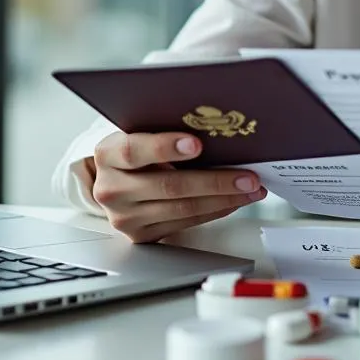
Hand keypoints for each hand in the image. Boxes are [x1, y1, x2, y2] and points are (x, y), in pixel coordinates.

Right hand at [91, 131, 266, 242]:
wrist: (113, 178)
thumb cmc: (137, 147)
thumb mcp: (140, 130)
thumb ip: (166, 127)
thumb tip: (215, 125)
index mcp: (108, 154)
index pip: (134, 151)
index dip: (166, 147)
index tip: (197, 144)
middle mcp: (111, 189)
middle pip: (168, 186)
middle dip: (214, 181)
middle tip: (246, 176)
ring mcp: (124, 217)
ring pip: (182, 209)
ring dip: (223, 199)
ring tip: (251, 189)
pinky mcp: (140, 235)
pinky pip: (185, 223)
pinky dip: (215, 210)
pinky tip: (233, 200)